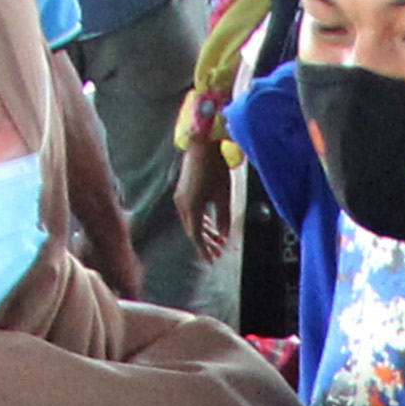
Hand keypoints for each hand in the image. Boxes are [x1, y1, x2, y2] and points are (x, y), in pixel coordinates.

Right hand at [175, 138, 235, 261]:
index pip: (196, 236)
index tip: (211, 261)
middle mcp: (182, 204)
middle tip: (218, 253)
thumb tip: (223, 236)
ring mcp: (180, 198)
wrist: (201, 145)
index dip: (204, 250)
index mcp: (192, 207)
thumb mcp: (224, 196)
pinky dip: (200, 222)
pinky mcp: (182, 192)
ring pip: (191, 222)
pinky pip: (190, 213)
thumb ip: (224, 219)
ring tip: (217, 242)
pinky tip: (210, 226)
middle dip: (206, 243)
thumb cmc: (215, 168)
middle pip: (193, 231)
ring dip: (204, 233)